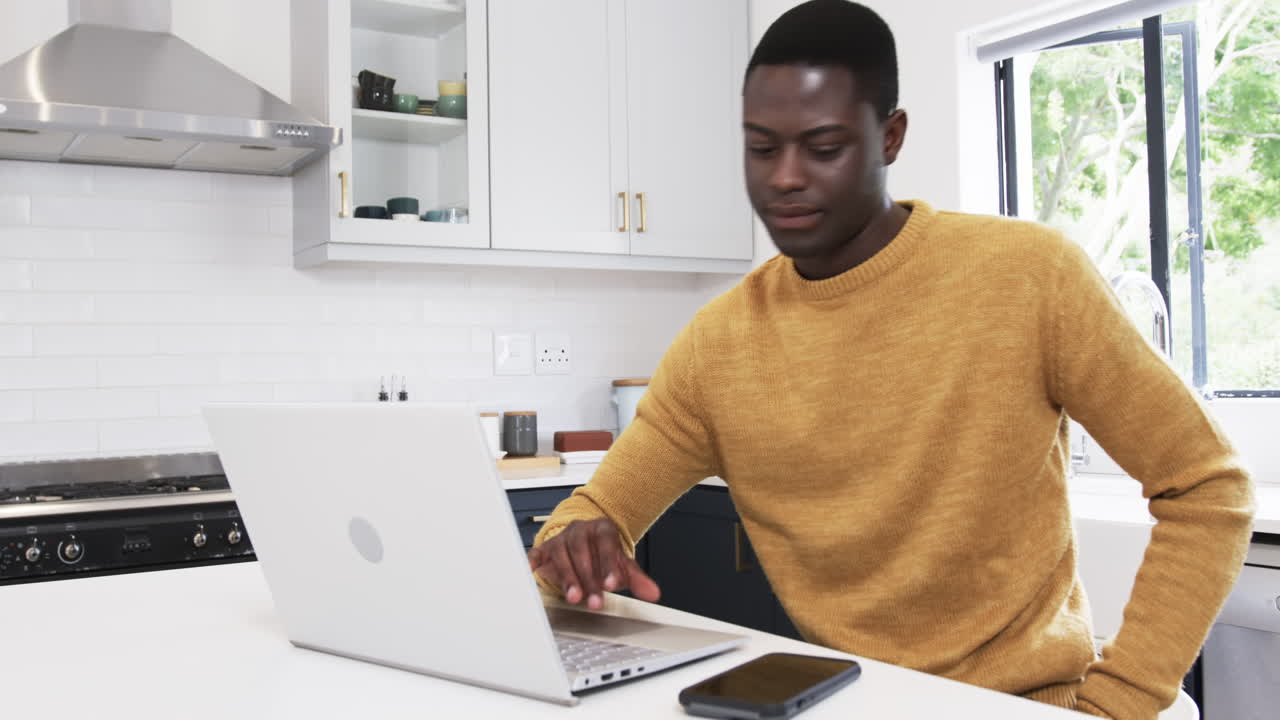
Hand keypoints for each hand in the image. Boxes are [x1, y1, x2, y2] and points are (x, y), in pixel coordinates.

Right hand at [528, 518, 660, 609]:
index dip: (608, 564)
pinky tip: (533, 572)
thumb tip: (653, 593)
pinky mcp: (544, 549)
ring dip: (568, 577)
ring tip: (575, 597)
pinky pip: (537, 553)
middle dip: (588, 578)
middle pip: (582, 551)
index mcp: (602, 529)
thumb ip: (637, 579)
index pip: (606, 544)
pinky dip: (533, 562)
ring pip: (561, 553)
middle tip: (594, 600)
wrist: (585, 542)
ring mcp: (561, 538)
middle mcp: (580, 530)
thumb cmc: (603, 555)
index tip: (610, 584)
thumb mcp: (622, 565)